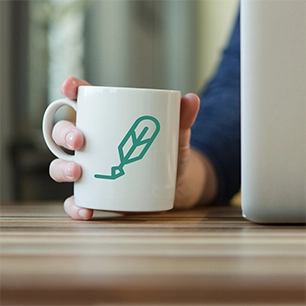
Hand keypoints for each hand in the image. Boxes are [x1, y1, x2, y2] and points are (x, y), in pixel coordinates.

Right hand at [50, 77, 216, 219]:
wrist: (173, 185)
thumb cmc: (167, 154)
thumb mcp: (175, 135)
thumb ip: (182, 118)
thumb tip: (191, 99)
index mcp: (107, 122)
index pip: (83, 101)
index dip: (71, 90)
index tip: (69, 86)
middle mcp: (92, 144)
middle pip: (64, 132)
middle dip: (65, 133)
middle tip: (80, 140)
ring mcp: (90, 170)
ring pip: (61, 165)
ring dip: (63, 168)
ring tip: (78, 172)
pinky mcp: (95, 194)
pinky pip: (76, 200)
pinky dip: (75, 205)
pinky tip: (85, 209)